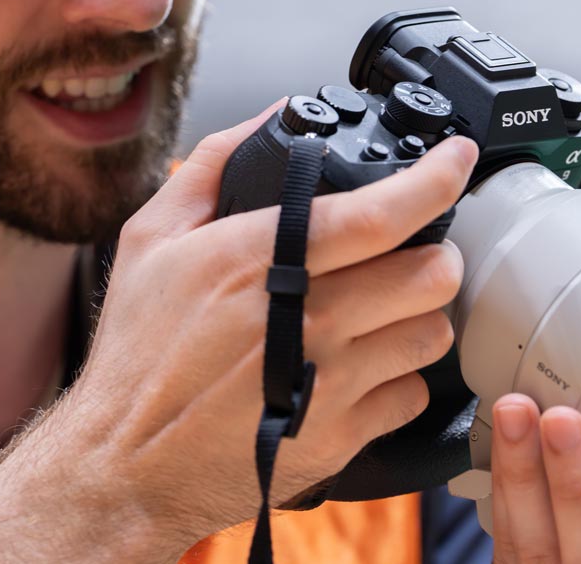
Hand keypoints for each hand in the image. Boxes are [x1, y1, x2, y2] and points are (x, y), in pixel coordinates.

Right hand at [0, 101, 478, 562]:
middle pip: (431, 272)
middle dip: (434, 251)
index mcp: (260, 259)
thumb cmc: (137, 353)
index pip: (379, 213)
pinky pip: (412, 394)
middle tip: (413, 250)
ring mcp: (328, 382)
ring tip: (386, 311)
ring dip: (420, 314)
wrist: (124, 465)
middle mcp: (305, 318)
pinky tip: (361, 368)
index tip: (456, 157)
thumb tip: (273, 116)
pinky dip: (399, 377)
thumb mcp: (151, 238)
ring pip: (433, 332)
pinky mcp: (340, 436)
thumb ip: (213, 164)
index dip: (436, 179)